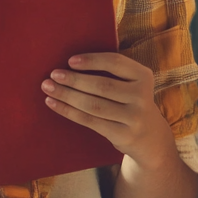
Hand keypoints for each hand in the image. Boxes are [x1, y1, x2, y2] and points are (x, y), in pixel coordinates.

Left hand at [41, 53, 176, 170]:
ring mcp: (134, 117)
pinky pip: (90, 121)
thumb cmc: (129, 102)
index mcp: (143, 76)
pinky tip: (54, 104)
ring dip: (67, 95)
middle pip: (102, 86)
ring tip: (48, 88)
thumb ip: (112, 72)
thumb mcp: (131, 84)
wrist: (149, 137)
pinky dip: (68, 111)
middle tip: (52, 75)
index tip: (70, 61)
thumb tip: (70, 62)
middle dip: (74, 80)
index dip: (92, 61)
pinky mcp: (123, 135)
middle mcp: (142, 96)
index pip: (115, 63)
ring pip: (93, 105)